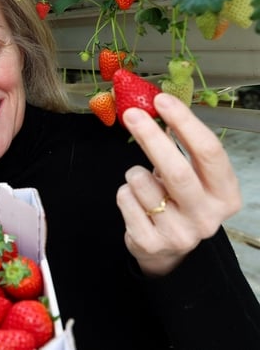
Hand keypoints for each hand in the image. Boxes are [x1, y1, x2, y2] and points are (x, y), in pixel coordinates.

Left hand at [116, 93, 241, 275]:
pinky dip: (125, 192)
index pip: (210, 153)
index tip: (163, 100)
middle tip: (132, 114)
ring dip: (134, 172)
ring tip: (142, 182)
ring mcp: (179, 234)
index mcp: (225, 196)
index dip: (186, 122)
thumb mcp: (191, 176)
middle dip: (151, 138)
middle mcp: (207, 218)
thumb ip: (180, 146)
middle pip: (177, 170)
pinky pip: (125, 199)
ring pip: (142, 183)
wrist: (166, 250)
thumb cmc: (179, 202)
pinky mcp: (150, 243)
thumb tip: (159, 106)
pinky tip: (136, 202)